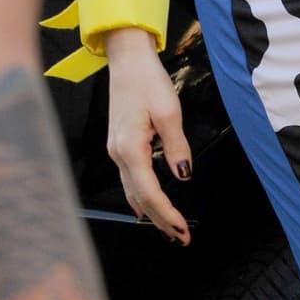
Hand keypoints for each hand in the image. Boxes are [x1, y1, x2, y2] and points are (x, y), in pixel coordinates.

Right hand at [104, 27, 191, 244]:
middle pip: (140, 197)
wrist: (127, 60)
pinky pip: (130, 178)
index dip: (166, 213)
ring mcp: (116, 149)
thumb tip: (184, 174)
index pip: (149, 191)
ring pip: (133, 190)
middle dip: (161, 220)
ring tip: (169, 229)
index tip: (183, 229)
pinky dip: (141, 196)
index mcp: (129, 147)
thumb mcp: (168, 112)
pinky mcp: (119, 143)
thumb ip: (176, 145)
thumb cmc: (147, 81)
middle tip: (182, 239)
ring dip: (152, 211)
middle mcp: (118, 153)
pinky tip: (147, 207)